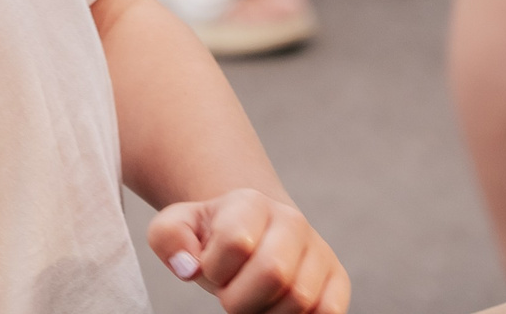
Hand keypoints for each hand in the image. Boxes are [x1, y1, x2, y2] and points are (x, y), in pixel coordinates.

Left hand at [149, 190, 349, 313]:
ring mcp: (318, 250)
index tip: (211, 269)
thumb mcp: (177, 229)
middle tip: (232, 296)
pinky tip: (278, 309)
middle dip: (241, 298)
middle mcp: (291, 221)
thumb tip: (189, 268)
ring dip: (267, 313)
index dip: (215, 268)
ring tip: (254, 301)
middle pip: (274, 272)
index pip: (236, 242)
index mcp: (250, 202)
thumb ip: (169, 239)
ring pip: (300, 298)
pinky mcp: (337, 280)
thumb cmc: (210, 240)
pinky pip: (328, 311)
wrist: (250, 237)